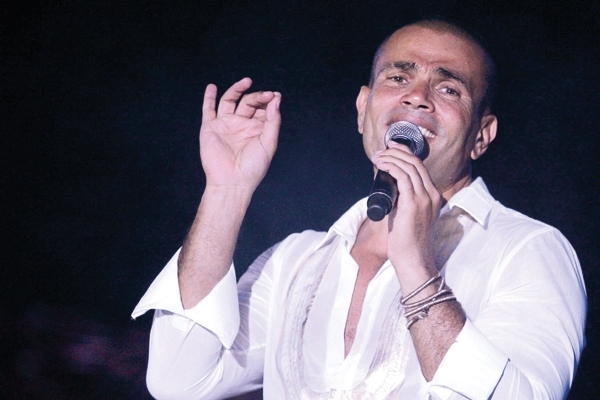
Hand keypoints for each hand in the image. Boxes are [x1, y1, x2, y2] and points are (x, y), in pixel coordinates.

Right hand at [200, 77, 280, 191]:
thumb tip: (276, 99)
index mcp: (256, 129)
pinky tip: (212, 87)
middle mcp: (241, 125)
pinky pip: (208, 110)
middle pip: (248, 102)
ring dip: (237, 89)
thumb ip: (273, 121)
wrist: (232, 182)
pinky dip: (208, 97)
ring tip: (246, 82)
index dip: (269, 100)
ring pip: (230, 101)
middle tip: (266, 95)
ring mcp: (226, 125)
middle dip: (257, 96)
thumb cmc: (252, 168)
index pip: (263, 108)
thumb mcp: (269, 143)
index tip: (274, 96)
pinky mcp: (210, 128)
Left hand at [370, 142, 441, 271]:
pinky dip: (391, 167)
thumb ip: (402, 200)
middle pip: (415, 163)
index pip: (420, 167)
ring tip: (377, 157)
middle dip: (396, 152)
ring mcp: (424, 199)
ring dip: (391, 158)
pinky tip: (382, 165)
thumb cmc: (407, 241)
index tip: (391, 148)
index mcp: (433, 196)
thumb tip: (387, 187)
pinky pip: (402, 177)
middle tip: (381, 150)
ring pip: (408, 167)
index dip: (405, 154)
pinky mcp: (414, 204)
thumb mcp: (407, 215)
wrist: (413, 259)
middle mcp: (432, 195)